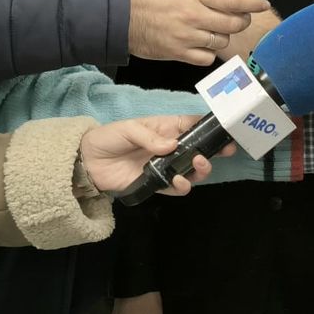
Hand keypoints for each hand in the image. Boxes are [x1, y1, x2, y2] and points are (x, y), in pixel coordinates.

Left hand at [78, 115, 216, 194]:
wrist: (87, 161)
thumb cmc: (108, 137)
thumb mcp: (128, 129)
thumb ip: (150, 137)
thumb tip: (173, 146)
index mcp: (166, 128)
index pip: (193, 125)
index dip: (210, 128)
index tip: (225, 131)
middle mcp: (170, 148)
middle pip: (199, 150)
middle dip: (214, 151)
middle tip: (223, 151)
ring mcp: (165, 167)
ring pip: (192, 171)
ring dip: (201, 169)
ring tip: (199, 164)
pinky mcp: (156, 184)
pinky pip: (176, 188)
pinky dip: (183, 187)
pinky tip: (180, 182)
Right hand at [128, 0, 270, 64]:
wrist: (118, 14)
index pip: (234, 0)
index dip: (253, 3)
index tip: (263, 4)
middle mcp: (194, 15)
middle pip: (233, 24)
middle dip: (241, 21)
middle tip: (237, 18)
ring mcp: (186, 36)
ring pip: (221, 42)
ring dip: (222, 37)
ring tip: (211, 30)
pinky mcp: (178, 53)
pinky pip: (206, 58)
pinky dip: (207, 53)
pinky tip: (200, 44)